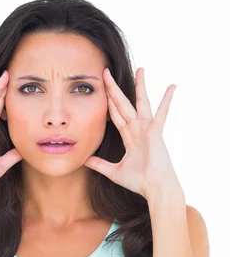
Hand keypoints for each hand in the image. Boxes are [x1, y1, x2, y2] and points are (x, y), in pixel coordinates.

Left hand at [83, 67, 182, 199]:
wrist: (154, 188)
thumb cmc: (139, 181)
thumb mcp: (114, 171)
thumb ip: (100, 165)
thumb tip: (85, 161)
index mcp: (129, 137)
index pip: (115, 115)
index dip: (108, 102)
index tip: (101, 89)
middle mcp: (138, 129)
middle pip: (123, 104)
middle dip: (114, 88)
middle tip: (106, 72)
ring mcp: (147, 129)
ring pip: (141, 102)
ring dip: (140, 85)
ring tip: (140, 68)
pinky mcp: (156, 131)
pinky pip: (162, 113)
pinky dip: (167, 100)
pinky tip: (172, 86)